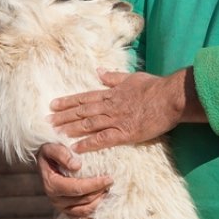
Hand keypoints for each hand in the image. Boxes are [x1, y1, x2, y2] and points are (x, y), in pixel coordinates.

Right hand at [36, 143, 111, 218]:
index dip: (94, 184)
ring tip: (108, 190)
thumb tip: (77, 166)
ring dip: (99, 202)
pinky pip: (83, 217)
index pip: (77, 188)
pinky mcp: (67, 211)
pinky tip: (103, 204)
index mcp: (52, 185)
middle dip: (100, 192)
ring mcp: (61, 207)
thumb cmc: (50, 154)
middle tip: (111, 182)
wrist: (45, 162)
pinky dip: (94, 212)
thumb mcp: (51, 148)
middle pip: (84, 200)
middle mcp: (55, 199)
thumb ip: (62, 154)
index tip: (109, 178)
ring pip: (85, 210)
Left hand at [49, 69, 202, 152]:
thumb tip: (99, 71)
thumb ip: (114, 77)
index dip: (68, 102)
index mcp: (112, 93)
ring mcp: (117, 119)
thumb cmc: (155, 87)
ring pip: (88, 124)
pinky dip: (88, 143)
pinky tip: (76, 147)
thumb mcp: (132, 77)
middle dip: (63, 116)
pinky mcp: (126, 133)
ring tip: (56, 132)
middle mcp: (110, 106)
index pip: (85, 97)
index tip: (53, 104)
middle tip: (47, 120)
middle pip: (82, 111)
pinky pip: (103, 139)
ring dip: (71, 128)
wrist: (171, 97)